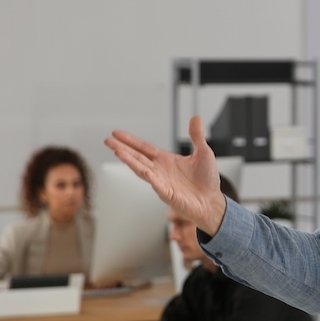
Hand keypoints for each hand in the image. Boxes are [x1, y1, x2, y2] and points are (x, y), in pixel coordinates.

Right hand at [105, 116, 226, 236]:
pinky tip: (140, 169)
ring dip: (129, 160)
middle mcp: (160, 170)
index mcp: (166, 160)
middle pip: (136, 157)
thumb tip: (195, 118)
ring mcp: (161, 182)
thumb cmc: (207, 181)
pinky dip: (148, 176)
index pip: (144, 148)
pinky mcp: (166, 193)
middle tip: (108, 140)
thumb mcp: (203, 153)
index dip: (130, 141)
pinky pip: (155, 183)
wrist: (212, 202)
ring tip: (116, 151)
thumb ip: (196, 136)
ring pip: (141, 169)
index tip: (116, 133)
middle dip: (122, 149)